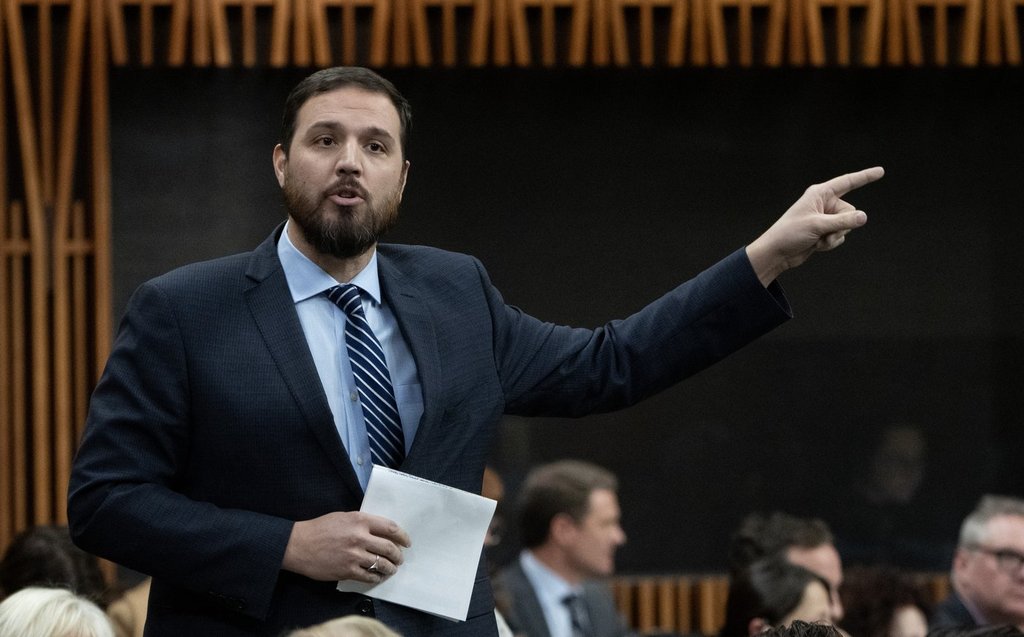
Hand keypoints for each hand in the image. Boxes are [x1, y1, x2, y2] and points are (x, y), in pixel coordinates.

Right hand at [282, 511, 410, 583]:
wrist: (299, 545)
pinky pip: (369, 576)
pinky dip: (376, 577)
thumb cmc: (320, 528)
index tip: (407, 542)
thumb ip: (363, 522)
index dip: (403, 536)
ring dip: (390, 568)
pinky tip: (377, 577)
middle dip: (398, 555)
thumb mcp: (343, 517)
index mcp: (360, 520)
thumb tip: (381, 531)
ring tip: (391, 569)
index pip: (390, 528)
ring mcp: (354, 555)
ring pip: (382, 563)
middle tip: (400, 558)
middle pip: (389, 547)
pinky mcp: (347, 570)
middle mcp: (360, 537)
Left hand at [746, 166, 883, 285]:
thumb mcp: (818, 225)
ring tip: (816, 240)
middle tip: (823, 232)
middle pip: (850, 211)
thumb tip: (864, 217)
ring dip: (834, 237)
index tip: (881, 171)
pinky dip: (830, 243)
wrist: (777, 253)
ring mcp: (825, 218)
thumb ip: (843, 221)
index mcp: (819, 194)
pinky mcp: (825, 231)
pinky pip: (840, 237)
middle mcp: (824, 204)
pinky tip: (816, 246)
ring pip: (847, 227)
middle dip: (841, 225)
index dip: (865, 177)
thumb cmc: (790, 233)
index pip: (847, 182)